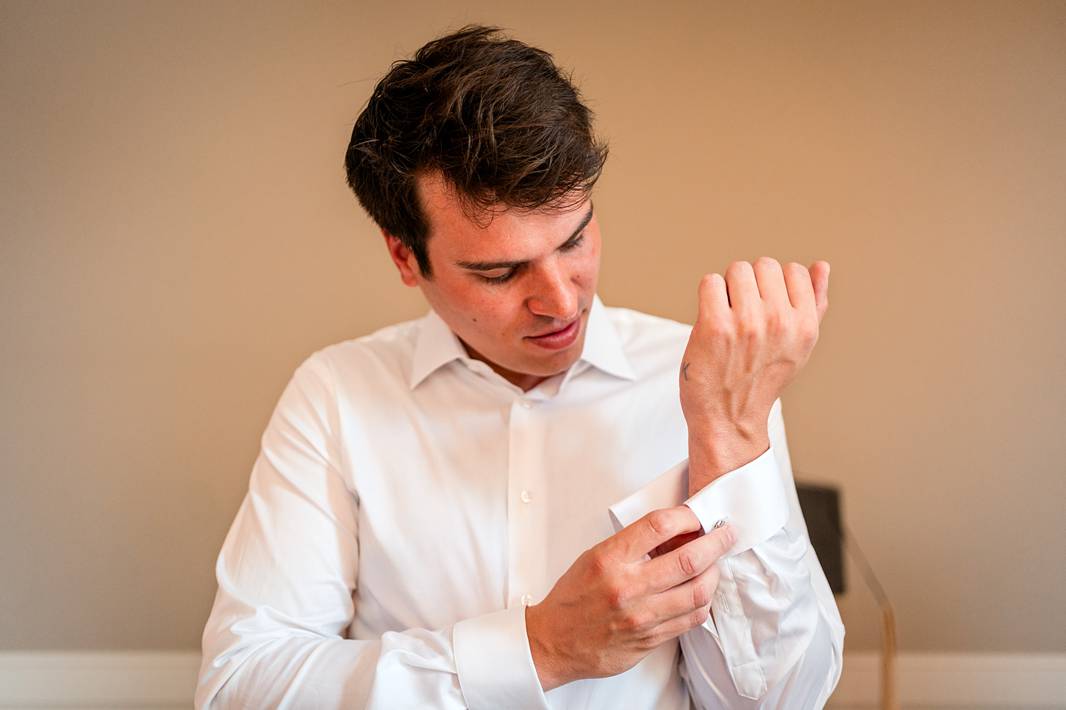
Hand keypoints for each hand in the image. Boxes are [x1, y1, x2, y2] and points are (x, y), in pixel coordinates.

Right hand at [525, 507, 734, 690]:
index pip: (658, 526)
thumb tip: (675, 532)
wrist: (554, 641)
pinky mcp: (651, 639)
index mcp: (609, 559)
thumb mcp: (595, 557)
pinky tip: (702, 590)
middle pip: (688, 559)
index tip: (698, 514)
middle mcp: (627, 587)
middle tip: (726, 533)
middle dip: (716, 542)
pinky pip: (691, 618)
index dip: (687, 516)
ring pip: (698, 592)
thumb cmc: (573, 597)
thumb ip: (633, 545)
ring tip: (715, 563)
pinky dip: (704, 600)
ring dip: (715, 572)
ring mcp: (641, 617)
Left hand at [680, 258, 829, 491]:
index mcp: (805, 325)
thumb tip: (822, 265)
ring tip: (728, 317)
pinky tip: (711, 320)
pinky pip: (710, 282)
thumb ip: (815, 304)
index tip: (765, 310)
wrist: (728, 417)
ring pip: (736, 270)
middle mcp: (779, 322)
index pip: (794, 270)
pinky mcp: (715, 326)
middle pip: (763, 265)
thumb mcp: (799, 346)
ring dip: (727, 288)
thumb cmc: (762, 378)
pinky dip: (707, 296)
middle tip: (743, 315)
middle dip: (751, 284)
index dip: (775, 285)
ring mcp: (747, 323)